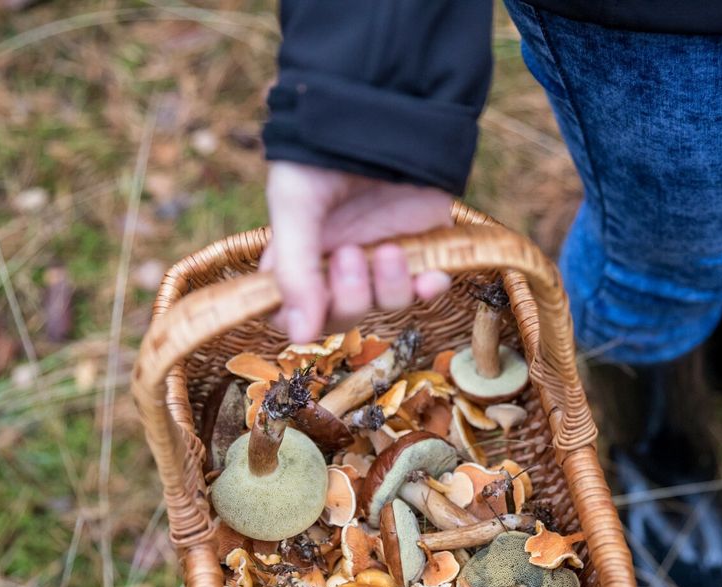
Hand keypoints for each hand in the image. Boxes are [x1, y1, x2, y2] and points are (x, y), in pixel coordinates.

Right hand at [263, 161, 454, 343]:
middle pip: (342, 316)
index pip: (290, 312)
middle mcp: (339, 263)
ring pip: (386, 305)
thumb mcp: (296, 205)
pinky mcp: (423, 247)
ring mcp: (382, 258)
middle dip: (349, 296)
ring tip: (389, 249)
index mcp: (299, 255)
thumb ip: (295, 271)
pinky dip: (430, 287)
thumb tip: (300, 338)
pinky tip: (431, 276)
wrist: (383, 112)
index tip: (309, 308)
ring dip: (389, 285)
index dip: (299, 320)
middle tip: (351, 254)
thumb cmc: (323, 154)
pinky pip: (427, 287)